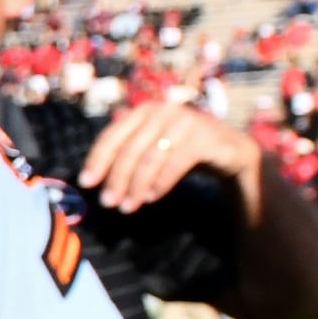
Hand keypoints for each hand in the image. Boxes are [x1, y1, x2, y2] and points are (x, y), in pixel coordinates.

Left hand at [79, 100, 262, 216]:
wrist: (231, 152)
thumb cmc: (183, 152)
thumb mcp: (153, 149)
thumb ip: (127, 155)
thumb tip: (89, 179)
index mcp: (144, 111)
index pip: (112, 136)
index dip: (97, 160)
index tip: (86, 183)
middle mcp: (164, 111)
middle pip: (130, 150)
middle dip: (116, 179)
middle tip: (108, 203)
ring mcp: (187, 121)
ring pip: (151, 158)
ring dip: (136, 186)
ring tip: (128, 207)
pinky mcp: (206, 137)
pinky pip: (176, 163)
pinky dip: (161, 182)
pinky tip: (152, 197)